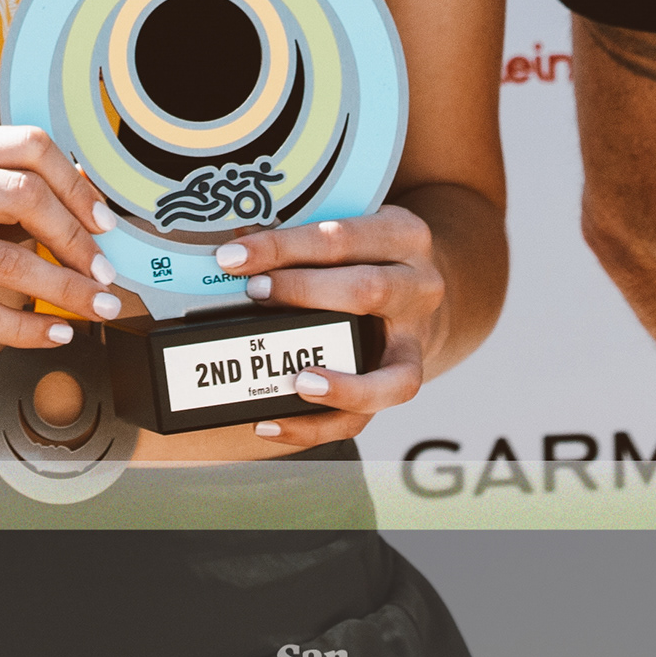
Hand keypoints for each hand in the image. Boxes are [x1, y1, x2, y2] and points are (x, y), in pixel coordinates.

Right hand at [0, 127, 124, 382]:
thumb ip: (9, 199)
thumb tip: (86, 202)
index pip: (27, 146)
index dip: (76, 185)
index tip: (102, 222)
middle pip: (24, 196)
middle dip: (77, 239)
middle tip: (104, 273)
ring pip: (9, 260)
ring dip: (66, 289)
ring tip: (97, 307)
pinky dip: (29, 328)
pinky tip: (56, 333)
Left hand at [216, 204, 446, 447]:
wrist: (417, 286)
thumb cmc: (365, 255)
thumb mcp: (348, 230)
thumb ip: (301, 234)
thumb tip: (234, 244)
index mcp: (403, 236)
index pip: (342, 238)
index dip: (286, 247)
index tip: (235, 257)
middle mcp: (420, 287)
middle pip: (369, 290)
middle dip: (305, 293)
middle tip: (254, 294)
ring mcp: (416, 340)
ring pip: (391, 372)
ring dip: (340, 383)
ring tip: (296, 382)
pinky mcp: (403, 381)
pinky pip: (366, 415)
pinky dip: (317, 426)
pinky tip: (273, 423)